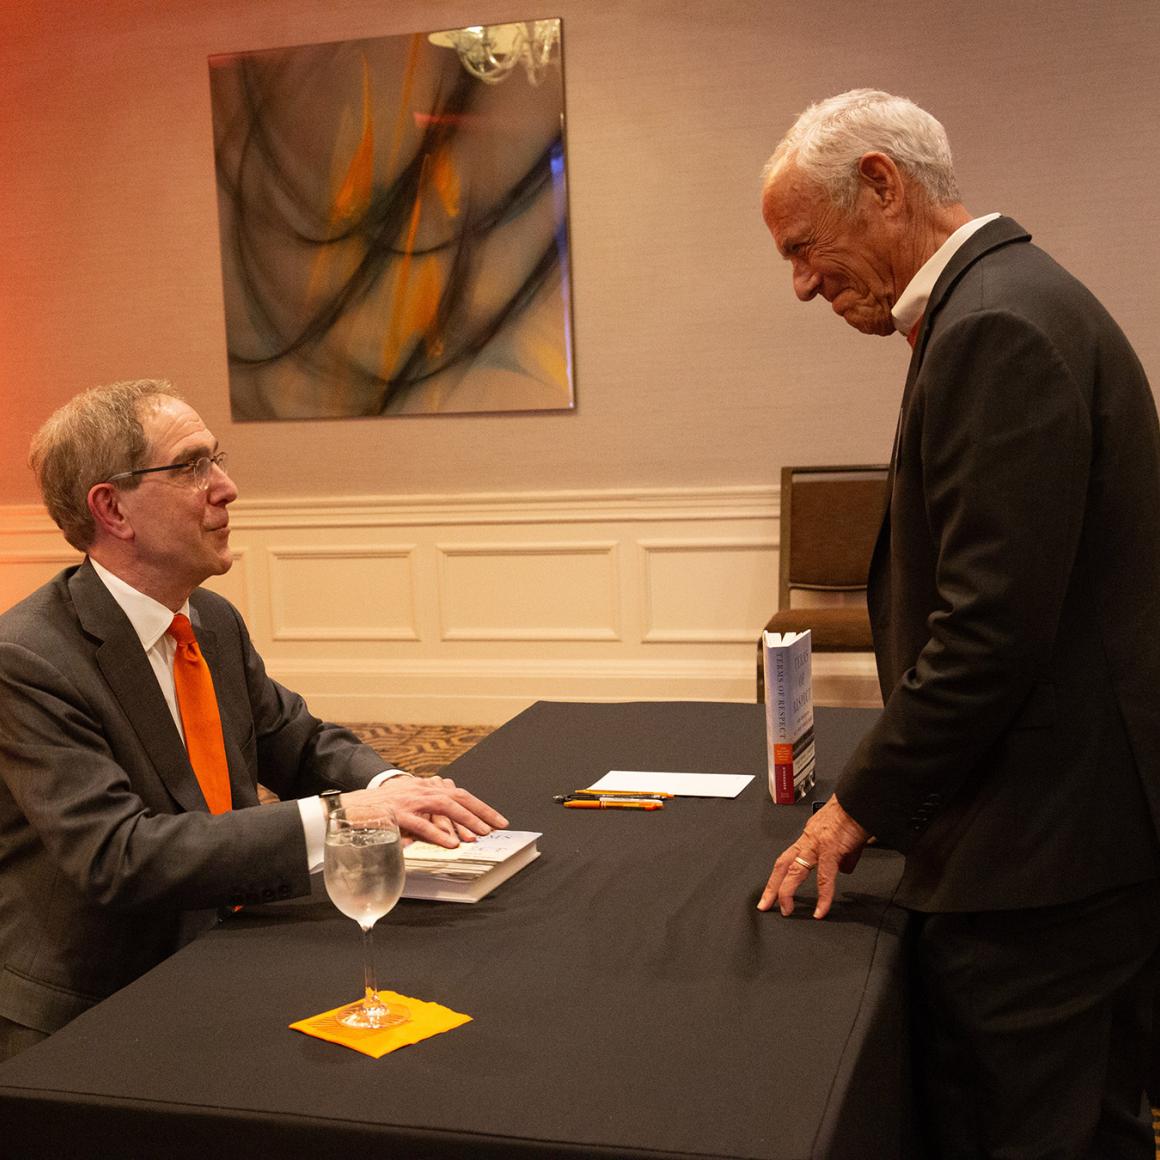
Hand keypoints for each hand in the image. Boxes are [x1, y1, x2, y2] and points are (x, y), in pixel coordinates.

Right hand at [338, 776, 507, 848]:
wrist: (344, 807)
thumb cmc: (375, 811)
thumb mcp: (404, 807)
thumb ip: (425, 814)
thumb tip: (448, 829)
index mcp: (422, 788)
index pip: (457, 794)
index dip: (479, 806)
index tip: (496, 820)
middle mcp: (418, 790)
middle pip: (457, 797)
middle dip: (480, 811)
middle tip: (497, 826)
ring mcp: (407, 801)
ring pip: (444, 807)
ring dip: (464, 821)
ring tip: (479, 835)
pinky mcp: (395, 815)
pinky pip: (421, 824)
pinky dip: (438, 833)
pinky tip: (451, 843)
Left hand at [757, 795, 869, 918]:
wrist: (861, 800)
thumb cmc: (854, 813)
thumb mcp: (845, 839)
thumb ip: (844, 856)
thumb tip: (844, 870)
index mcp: (810, 836)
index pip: (788, 858)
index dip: (779, 875)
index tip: (774, 890)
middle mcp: (808, 839)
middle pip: (783, 865)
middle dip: (772, 886)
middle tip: (765, 905)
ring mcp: (817, 844)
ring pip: (795, 870)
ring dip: (787, 892)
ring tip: (786, 910)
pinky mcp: (831, 849)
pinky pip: (824, 877)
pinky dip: (823, 896)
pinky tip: (820, 910)